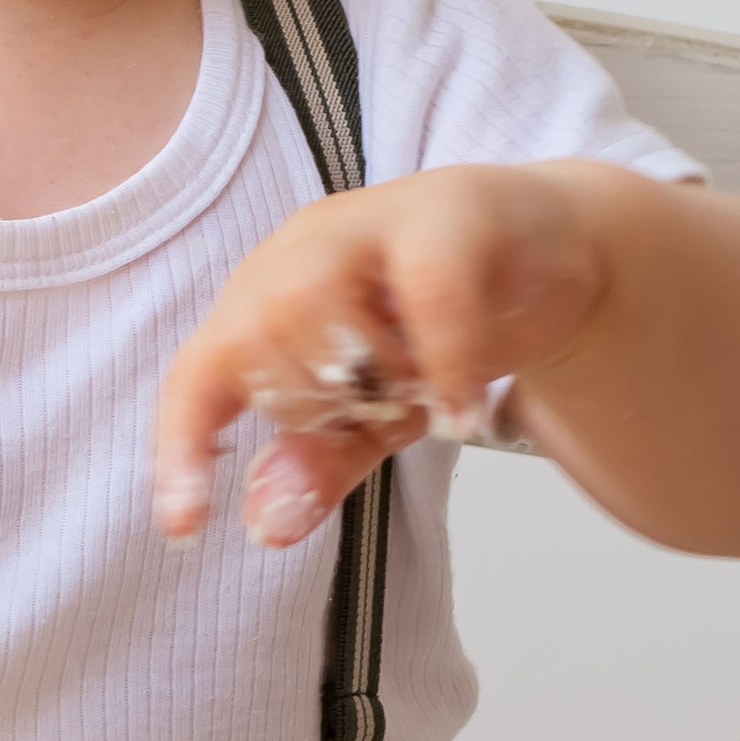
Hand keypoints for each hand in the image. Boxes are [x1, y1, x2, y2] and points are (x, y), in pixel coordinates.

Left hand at [153, 167, 607, 547]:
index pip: (198, 375)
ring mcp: (369, 223)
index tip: (184, 526)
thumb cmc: (447, 327)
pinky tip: (461, 412)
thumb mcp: (376, 413)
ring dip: (369, 380)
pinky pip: (428, 291)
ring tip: (424, 394)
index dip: (182, 450)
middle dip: (317, 408)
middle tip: (387, 413)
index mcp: (264, 297)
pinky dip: (443, 364)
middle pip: (253, 341)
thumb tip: (266, 527)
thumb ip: (320, 463)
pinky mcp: (449, 213)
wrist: (557, 250)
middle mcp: (300, 252)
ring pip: (313, 305)